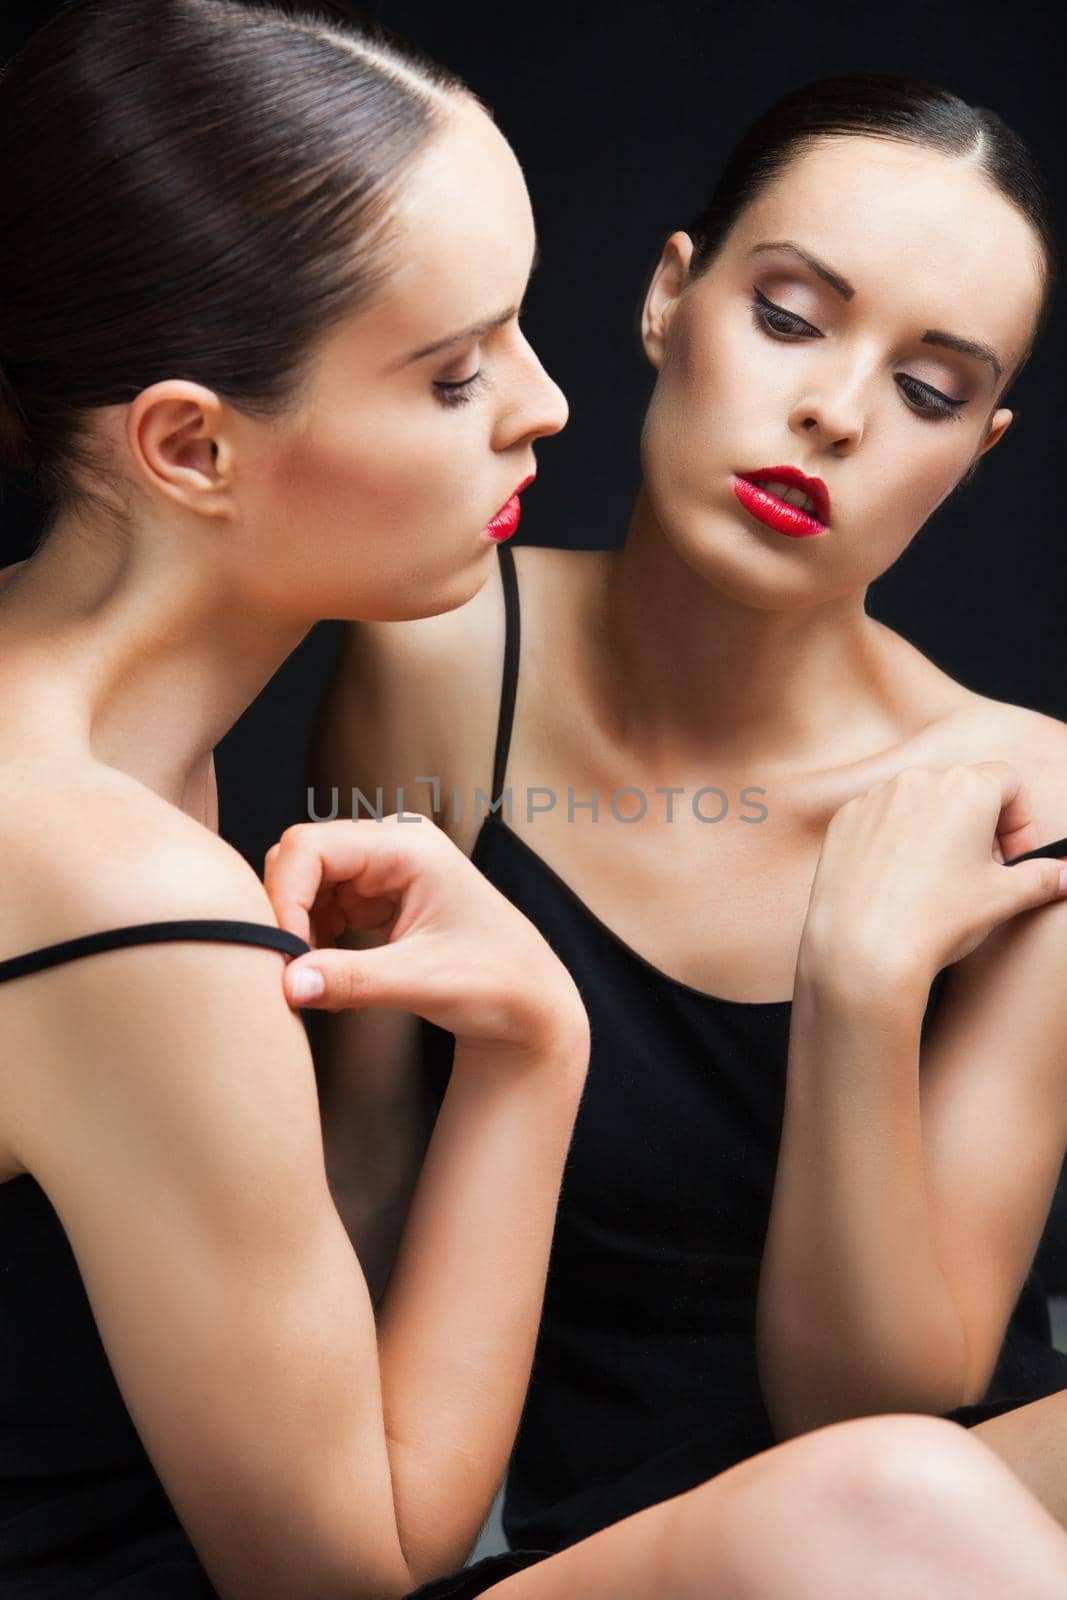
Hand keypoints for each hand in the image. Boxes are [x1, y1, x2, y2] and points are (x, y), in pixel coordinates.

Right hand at [263, 815, 587, 1057]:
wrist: (529, 1005)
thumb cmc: (495, 983)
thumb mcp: (422, 981)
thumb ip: (351, 980)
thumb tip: (286, 985)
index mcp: (408, 844)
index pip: (310, 847)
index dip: (284, 897)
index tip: (287, 955)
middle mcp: (392, 845)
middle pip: (301, 859)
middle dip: (286, 915)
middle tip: (293, 973)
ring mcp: (384, 870)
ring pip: (306, 886)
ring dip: (299, 934)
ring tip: (320, 986)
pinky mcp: (378, 898)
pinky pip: (321, 908)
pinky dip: (315, 944)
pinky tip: (333, 984)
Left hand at [799, 761, 1066, 990]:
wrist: (862, 950)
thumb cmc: (937, 920)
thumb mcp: (1004, 898)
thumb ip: (1044, 878)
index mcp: (965, 787)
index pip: (1008, 782)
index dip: (1020, 822)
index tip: (1014, 859)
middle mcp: (917, 780)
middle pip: (963, 791)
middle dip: (978, 827)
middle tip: (979, 874)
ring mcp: (875, 797)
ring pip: (919, 803)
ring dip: (936, 831)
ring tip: (937, 881)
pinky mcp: (844, 819)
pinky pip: (880, 818)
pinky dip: (895, 840)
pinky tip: (897, 882)